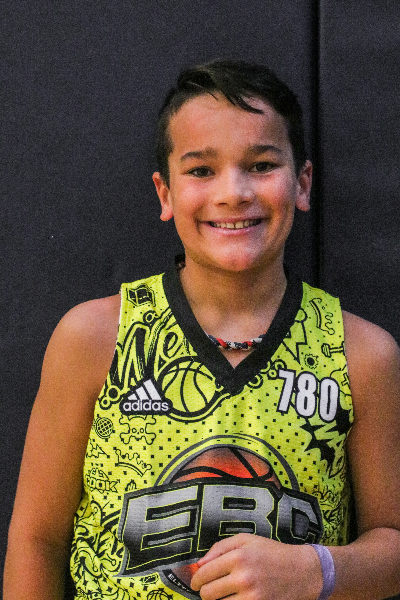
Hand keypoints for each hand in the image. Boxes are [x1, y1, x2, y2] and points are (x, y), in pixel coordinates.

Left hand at [190, 533, 321, 599]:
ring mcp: (252, 597)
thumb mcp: (246, 540)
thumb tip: (199, 564)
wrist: (301, 572)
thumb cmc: (271, 553)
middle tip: (210, 588)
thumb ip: (219, 548)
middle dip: (205, 592)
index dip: (196, 579)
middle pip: (208, 594)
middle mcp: (244, 578)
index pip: (204, 573)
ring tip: (224, 594)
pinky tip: (234, 599)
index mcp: (238, 557)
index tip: (196, 581)